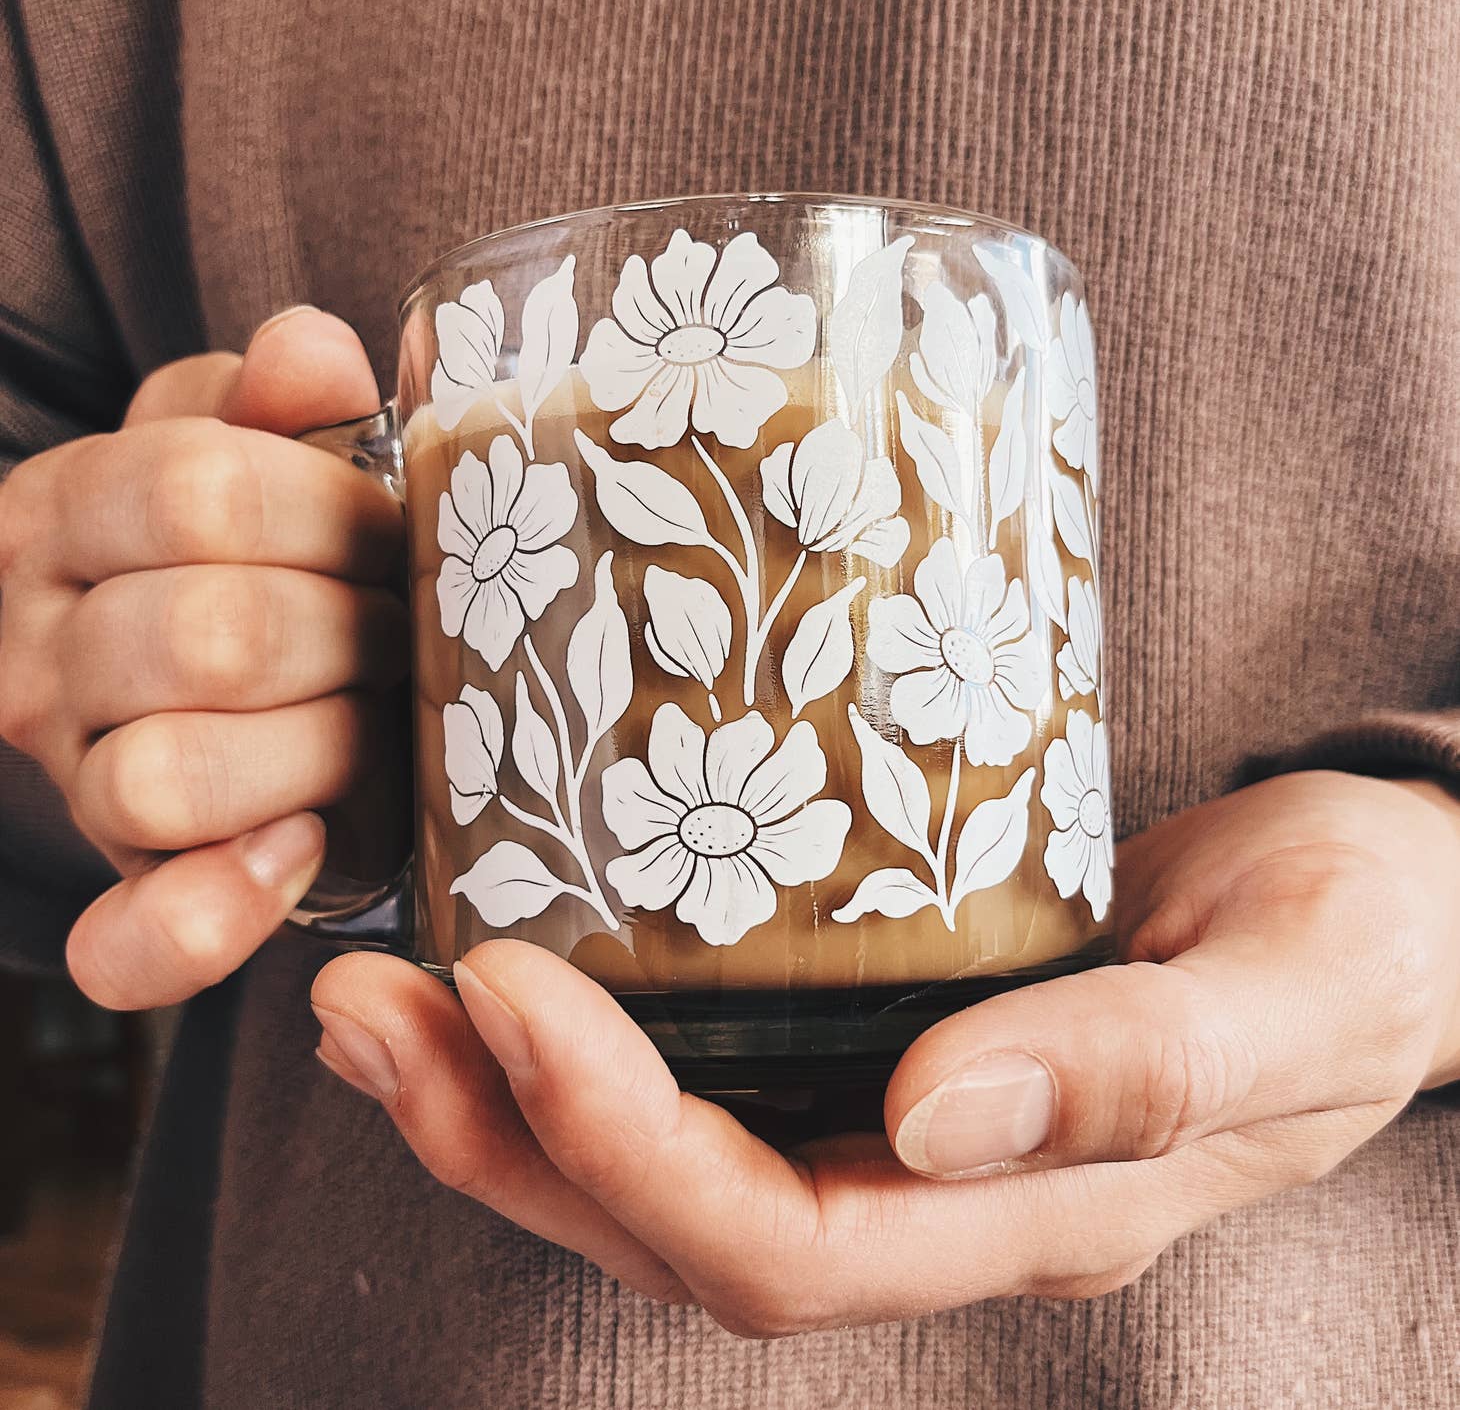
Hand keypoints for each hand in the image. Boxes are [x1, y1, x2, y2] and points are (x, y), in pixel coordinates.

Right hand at [0, 308, 405, 1008]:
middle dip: (348, 633)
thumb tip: (312, 349)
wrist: (191, 675)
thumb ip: (274, 400)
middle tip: (402, 633)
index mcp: (66, 515)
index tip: (394, 534)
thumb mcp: (241, 447)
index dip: (331, 513)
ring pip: (171, 776)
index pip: (197, 490)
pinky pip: (134, 944)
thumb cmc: (244, 551)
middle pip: (205, 637)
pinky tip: (301, 850)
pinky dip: (221, 912)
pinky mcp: (124, 890)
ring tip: (373, 722)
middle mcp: (40, 652)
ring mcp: (71, 780)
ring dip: (320, 747)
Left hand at [310, 770, 1459, 1332]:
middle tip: (364, 1007)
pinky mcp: (873, 1031)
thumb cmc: (1359, 940)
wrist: (1376, 908)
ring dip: (496, 1096)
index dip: (625, 1146)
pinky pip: (697, 1070)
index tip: (511, 995)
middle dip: (498, 1134)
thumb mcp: (1293, 990)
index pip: (781, 1244)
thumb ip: (1138, 1069)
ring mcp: (893, 1122)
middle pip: (670, 1223)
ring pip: (655, 1162)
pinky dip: (574, 1038)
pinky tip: (493, 963)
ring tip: (371, 996)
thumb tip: (932, 1115)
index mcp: (1029, 1211)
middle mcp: (932, 1190)